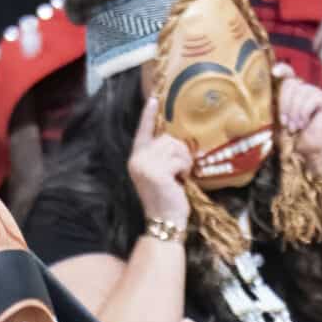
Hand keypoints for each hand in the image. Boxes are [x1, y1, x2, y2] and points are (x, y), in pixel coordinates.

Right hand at [128, 93, 194, 221]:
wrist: (164, 222)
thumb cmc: (166, 199)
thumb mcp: (160, 173)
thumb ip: (161, 156)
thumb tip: (174, 140)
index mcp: (136, 158)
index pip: (142, 132)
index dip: (148, 115)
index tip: (153, 99)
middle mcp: (137, 159)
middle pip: (167, 138)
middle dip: (179, 152)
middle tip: (180, 172)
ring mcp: (146, 165)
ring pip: (175, 147)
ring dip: (184, 162)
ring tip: (179, 178)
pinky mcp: (157, 172)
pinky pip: (179, 160)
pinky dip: (185, 170)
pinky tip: (180, 182)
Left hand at [274, 66, 321, 168]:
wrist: (309, 151)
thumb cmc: (292, 138)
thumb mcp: (278, 121)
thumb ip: (274, 107)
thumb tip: (262, 94)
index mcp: (292, 92)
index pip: (288, 73)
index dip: (282, 70)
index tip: (274, 72)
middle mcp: (304, 89)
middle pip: (290, 83)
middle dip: (284, 104)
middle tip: (285, 123)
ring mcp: (315, 92)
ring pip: (300, 92)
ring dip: (294, 112)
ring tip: (295, 127)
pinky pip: (311, 99)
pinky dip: (304, 113)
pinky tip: (305, 124)